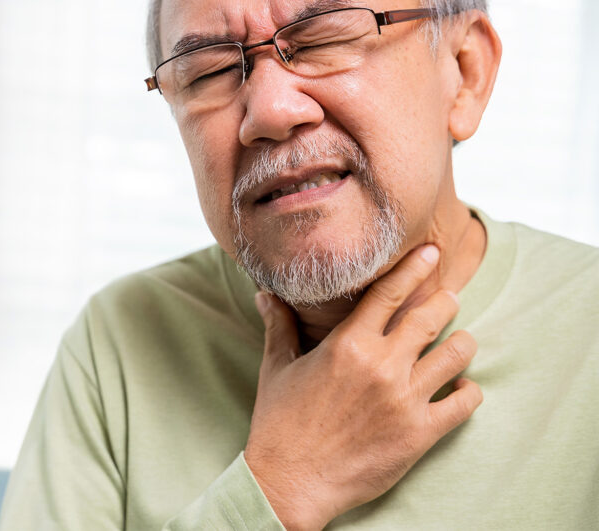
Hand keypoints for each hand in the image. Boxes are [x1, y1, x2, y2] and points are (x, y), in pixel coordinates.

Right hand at [243, 245, 481, 530]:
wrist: (290, 481)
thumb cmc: (280, 423)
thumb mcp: (277, 368)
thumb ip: (279, 326)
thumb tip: (265, 293)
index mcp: (347, 345)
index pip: (389, 293)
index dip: (413, 268)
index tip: (431, 252)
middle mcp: (381, 366)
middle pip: (430, 317)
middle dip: (445, 300)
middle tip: (450, 296)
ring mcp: (404, 400)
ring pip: (456, 355)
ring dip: (462, 343)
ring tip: (460, 341)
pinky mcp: (420, 433)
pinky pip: (464, 403)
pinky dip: (468, 391)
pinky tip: (462, 387)